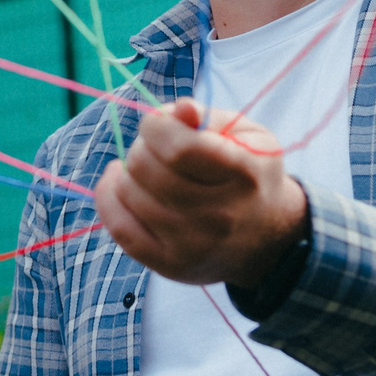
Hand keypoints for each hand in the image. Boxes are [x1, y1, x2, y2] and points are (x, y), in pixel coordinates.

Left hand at [96, 100, 310, 288]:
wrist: (267, 239)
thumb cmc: (250, 175)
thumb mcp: (247, 136)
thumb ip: (210, 117)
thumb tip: (179, 110)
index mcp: (245, 175)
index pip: (180, 148)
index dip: (156, 126)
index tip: (158, 123)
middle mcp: (220, 216)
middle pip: (147, 169)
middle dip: (142, 146)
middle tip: (155, 148)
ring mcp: (194, 245)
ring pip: (129, 193)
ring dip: (128, 171)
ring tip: (146, 169)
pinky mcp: (171, 265)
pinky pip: (120, 229)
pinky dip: (108, 199)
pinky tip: (116, 181)